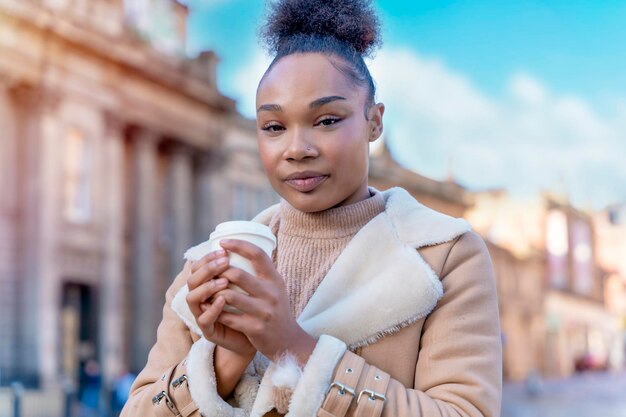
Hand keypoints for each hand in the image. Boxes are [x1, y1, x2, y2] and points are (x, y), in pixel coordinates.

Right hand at [186, 249, 255, 357]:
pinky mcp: (209, 331)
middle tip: (224, 262)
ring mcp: (203, 315)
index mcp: (208, 285)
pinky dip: (213, 308)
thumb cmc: (255, 308)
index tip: (224, 249)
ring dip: (207, 287)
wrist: (263, 338)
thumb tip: (255, 241)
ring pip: (192, 298)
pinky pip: (204, 320)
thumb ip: (247, 268)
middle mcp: (201, 299)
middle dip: (207, 269)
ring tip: (224, 281)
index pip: (198, 267)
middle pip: (192, 279)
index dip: (207, 257)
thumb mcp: (252, 286)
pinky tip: (223, 299)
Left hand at [214, 239, 316, 364]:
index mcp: (275, 280)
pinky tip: (211, 309)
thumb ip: (262, 273)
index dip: (239, 245)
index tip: (223, 243)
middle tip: (211, 272)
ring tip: (209, 291)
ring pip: (229, 296)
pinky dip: (216, 311)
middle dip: (220, 272)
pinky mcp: (254, 328)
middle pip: (238, 275)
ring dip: (214, 293)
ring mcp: (263, 312)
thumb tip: (240, 251)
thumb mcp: (275, 288)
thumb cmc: (275, 310)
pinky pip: (228, 317)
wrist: (287, 341)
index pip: (257, 255)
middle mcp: (271, 293)